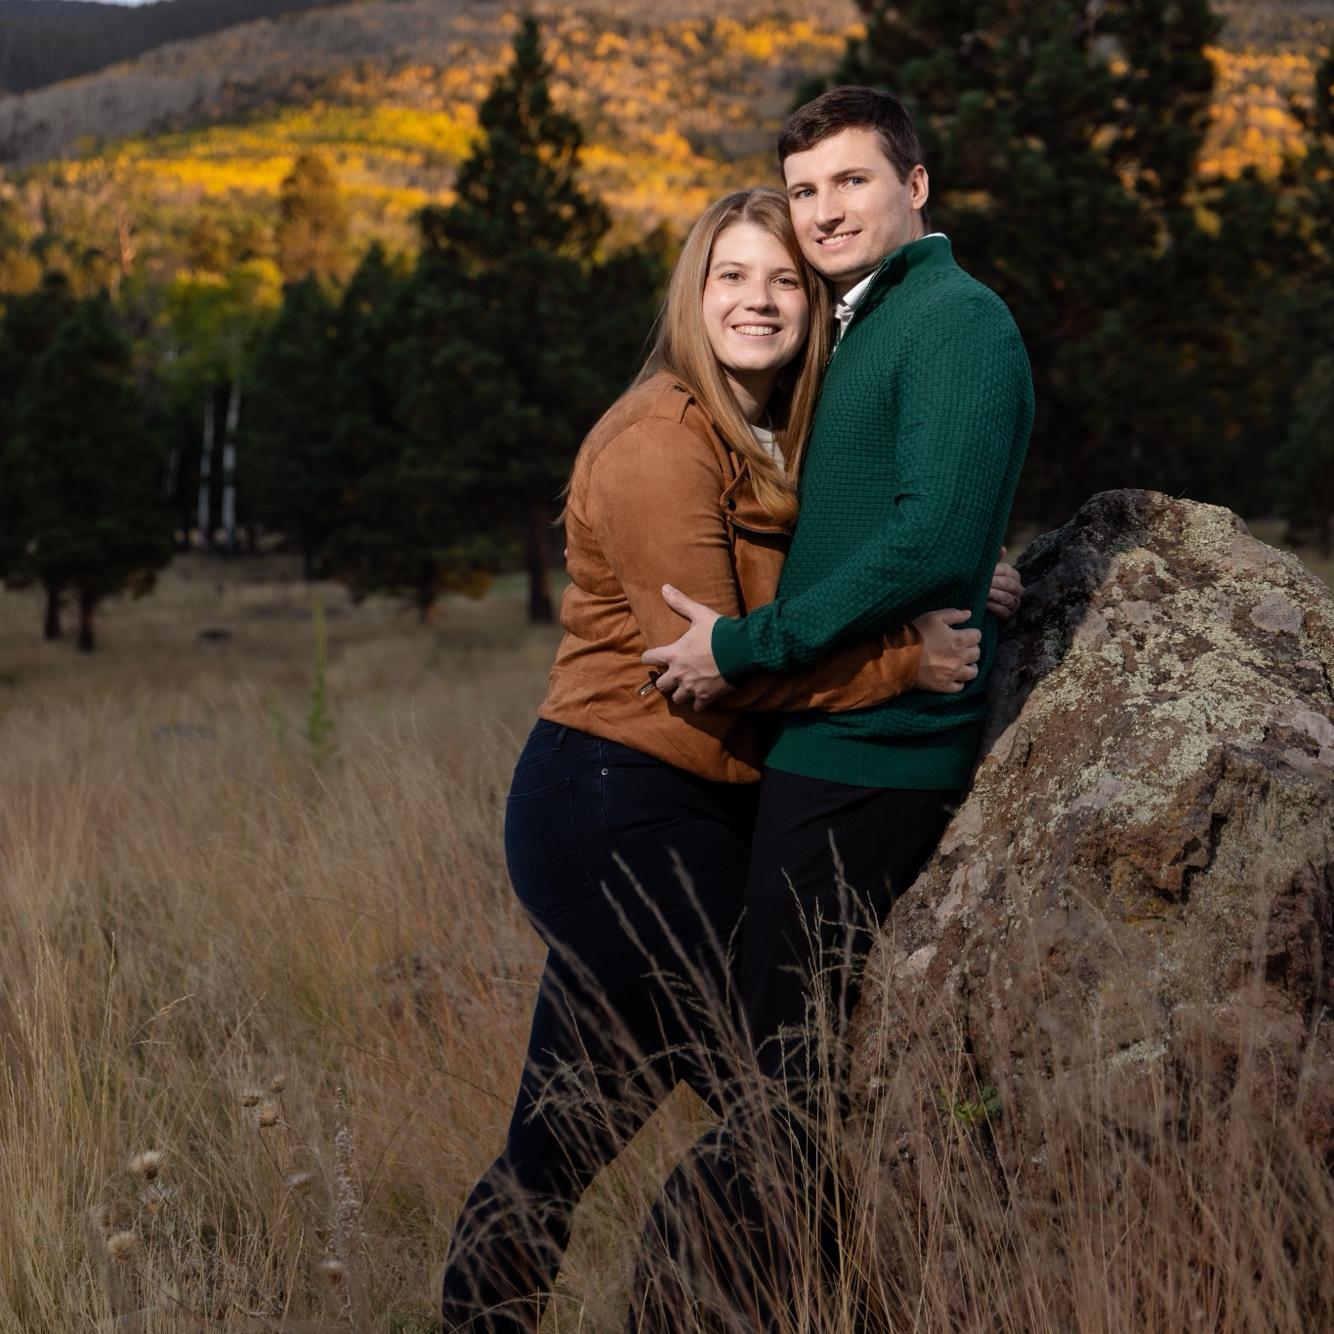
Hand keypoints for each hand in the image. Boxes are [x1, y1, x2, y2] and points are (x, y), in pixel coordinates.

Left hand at [641, 585, 733, 710]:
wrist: (742, 649)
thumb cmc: (719, 632)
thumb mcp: (699, 614)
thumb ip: (681, 603)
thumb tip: (664, 587)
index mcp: (673, 653)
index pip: (649, 658)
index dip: (648, 657)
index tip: (649, 657)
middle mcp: (679, 673)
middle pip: (661, 685)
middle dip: (665, 681)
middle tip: (670, 676)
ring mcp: (692, 687)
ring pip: (677, 698)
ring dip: (680, 693)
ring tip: (685, 688)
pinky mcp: (707, 696)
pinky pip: (697, 707)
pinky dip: (698, 704)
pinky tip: (701, 699)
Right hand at [911, 608, 980, 692]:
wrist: (898, 657)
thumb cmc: (915, 634)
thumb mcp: (933, 617)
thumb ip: (953, 614)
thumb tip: (968, 614)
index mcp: (959, 639)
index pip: (977, 636)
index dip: (971, 634)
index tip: (963, 634)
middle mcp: (960, 658)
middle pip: (976, 654)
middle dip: (971, 649)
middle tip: (961, 648)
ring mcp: (953, 674)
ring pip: (973, 672)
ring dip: (969, 666)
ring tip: (962, 663)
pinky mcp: (944, 686)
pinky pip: (960, 687)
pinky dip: (959, 682)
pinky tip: (954, 676)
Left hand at [987, 546, 1022, 619]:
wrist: (987, 607)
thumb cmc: (990, 585)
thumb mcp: (992, 572)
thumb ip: (995, 561)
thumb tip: (1002, 548)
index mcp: (1014, 575)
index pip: (1006, 571)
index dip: (994, 571)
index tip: (983, 571)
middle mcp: (1017, 589)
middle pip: (1008, 584)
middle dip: (994, 583)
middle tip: (982, 583)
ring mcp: (1014, 603)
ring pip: (1006, 598)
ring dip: (994, 595)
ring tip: (983, 593)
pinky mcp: (1008, 615)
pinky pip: (1003, 611)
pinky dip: (994, 607)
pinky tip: (985, 604)